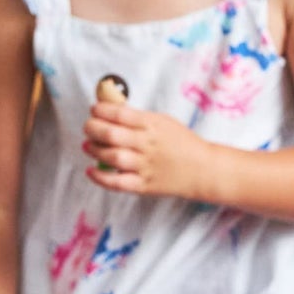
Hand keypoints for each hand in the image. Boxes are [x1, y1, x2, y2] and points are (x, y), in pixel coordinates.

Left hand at [83, 101, 213, 198]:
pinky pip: (118, 183)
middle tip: (89, 127)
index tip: (94, 110)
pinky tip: (91, 170)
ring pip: (112, 157)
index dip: (101, 110)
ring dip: (95, 150)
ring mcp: (146, 167)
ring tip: (89, 146)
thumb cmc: (182, 143)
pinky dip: (100, 177)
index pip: (120, 114)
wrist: (204, 170)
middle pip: (111, 135)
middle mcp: (148, 145)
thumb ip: (138, 117)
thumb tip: (109, 108)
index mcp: (154, 126)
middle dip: (93, 129)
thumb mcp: (164, 122)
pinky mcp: (145, 185)